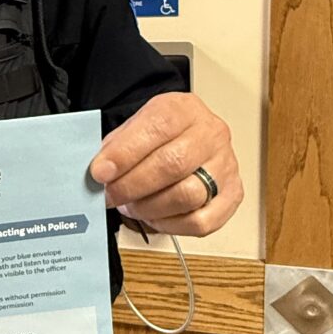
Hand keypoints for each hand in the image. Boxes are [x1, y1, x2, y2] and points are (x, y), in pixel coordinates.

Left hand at [89, 92, 242, 236]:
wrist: (191, 135)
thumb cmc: (162, 133)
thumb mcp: (136, 125)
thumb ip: (118, 146)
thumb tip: (100, 172)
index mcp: (184, 109)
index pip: (157, 129)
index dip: (125, 154)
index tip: (100, 172)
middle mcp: (211, 135)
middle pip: (173, 164)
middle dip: (133, 185)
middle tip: (111, 195)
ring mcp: (226, 166)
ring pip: (188, 195)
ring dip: (150, 207)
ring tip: (130, 205)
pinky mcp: (232, 196)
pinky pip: (202, 221)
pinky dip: (171, 224)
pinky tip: (154, 216)